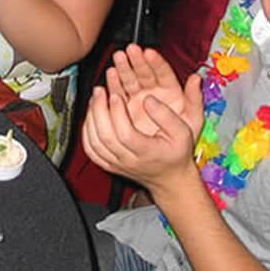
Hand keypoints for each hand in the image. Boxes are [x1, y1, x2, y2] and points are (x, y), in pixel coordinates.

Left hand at [81, 84, 201, 191]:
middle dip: (99, 110)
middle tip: (99, 91)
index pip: (125, 134)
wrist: (170, 179)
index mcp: (147, 152)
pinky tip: (90, 116)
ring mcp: (117, 164)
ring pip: (94, 144)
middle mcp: (129, 160)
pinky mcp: (109, 164)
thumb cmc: (176, 155)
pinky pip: (91, 150)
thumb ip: (167, 116)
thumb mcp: (183, 133)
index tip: (115, 95)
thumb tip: (149, 100)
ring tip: (94, 100)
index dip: (117, 113)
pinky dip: (86, 132)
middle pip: (105, 137)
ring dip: (90, 118)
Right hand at [105, 44, 203, 136]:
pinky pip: (118, 94)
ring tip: (118, 59)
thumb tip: (196, 79)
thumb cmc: (182, 141)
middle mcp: (153, 92)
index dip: (156, 62)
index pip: (163, 72)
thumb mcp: (194, 121)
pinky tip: (110, 76)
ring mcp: (138, 99)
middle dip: (135, 61)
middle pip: (143, 72)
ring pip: (129, 80)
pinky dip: (113, 85)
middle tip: (129, 50)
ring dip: (122, 69)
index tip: (149, 53)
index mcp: (171, 92)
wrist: (167, 160)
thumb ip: (196, 98)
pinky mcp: (125, 108)